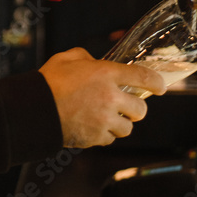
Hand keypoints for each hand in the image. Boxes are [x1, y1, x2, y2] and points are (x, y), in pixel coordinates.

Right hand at [38, 48, 164, 147]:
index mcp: (107, 74)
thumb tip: (95, 63)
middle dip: (135, 109)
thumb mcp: (68, 57)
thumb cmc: (49, 81)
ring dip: (120, 123)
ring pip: (127, 128)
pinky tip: (93, 126)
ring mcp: (104, 120)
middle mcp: (111, 98)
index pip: (144, 78)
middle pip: (141, 110)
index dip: (157, 83)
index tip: (161, 87)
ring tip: (106, 118)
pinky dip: (104, 134)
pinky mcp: (96, 137)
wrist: (35, 109)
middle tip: (126, 106)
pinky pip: (110, 139)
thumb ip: (87, 57)